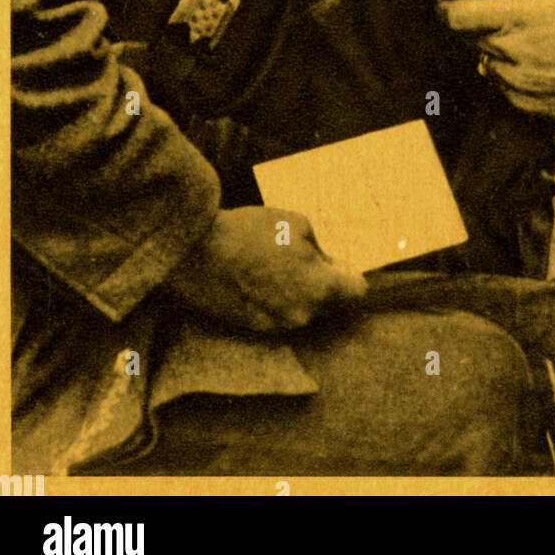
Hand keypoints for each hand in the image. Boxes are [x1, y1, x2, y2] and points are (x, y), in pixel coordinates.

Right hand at [165, 207, 367, 332]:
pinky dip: (275, 301)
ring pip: (303, 311)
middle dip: (324, 283)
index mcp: (321, 289)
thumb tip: (325, 261)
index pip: (357, 292)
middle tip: (304, 259)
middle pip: (331, 304)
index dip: (350, 274)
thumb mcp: (296, 223)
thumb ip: (319, 247)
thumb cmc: (250, 233)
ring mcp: (278, 327)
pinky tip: (258, 279)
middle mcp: (304, 315)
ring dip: (299, 293)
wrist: (196, 252)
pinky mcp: (254, 330)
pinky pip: (278, 316)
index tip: (339, 263)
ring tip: (276, 266)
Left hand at [441, 0, 554, 124]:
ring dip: (497, 53)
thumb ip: (524, 4)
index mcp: (516, 18)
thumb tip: (497, 3)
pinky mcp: (522, 104)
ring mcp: (512, 82)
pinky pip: (505, 85)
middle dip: (478, 28)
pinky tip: (540, 68)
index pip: (456, 15)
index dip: (447, 7)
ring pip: (487, 62)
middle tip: (496, 18)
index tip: (447, 2)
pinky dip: (513, 76)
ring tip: (527, 45)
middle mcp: (507, 50)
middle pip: (470, 38)